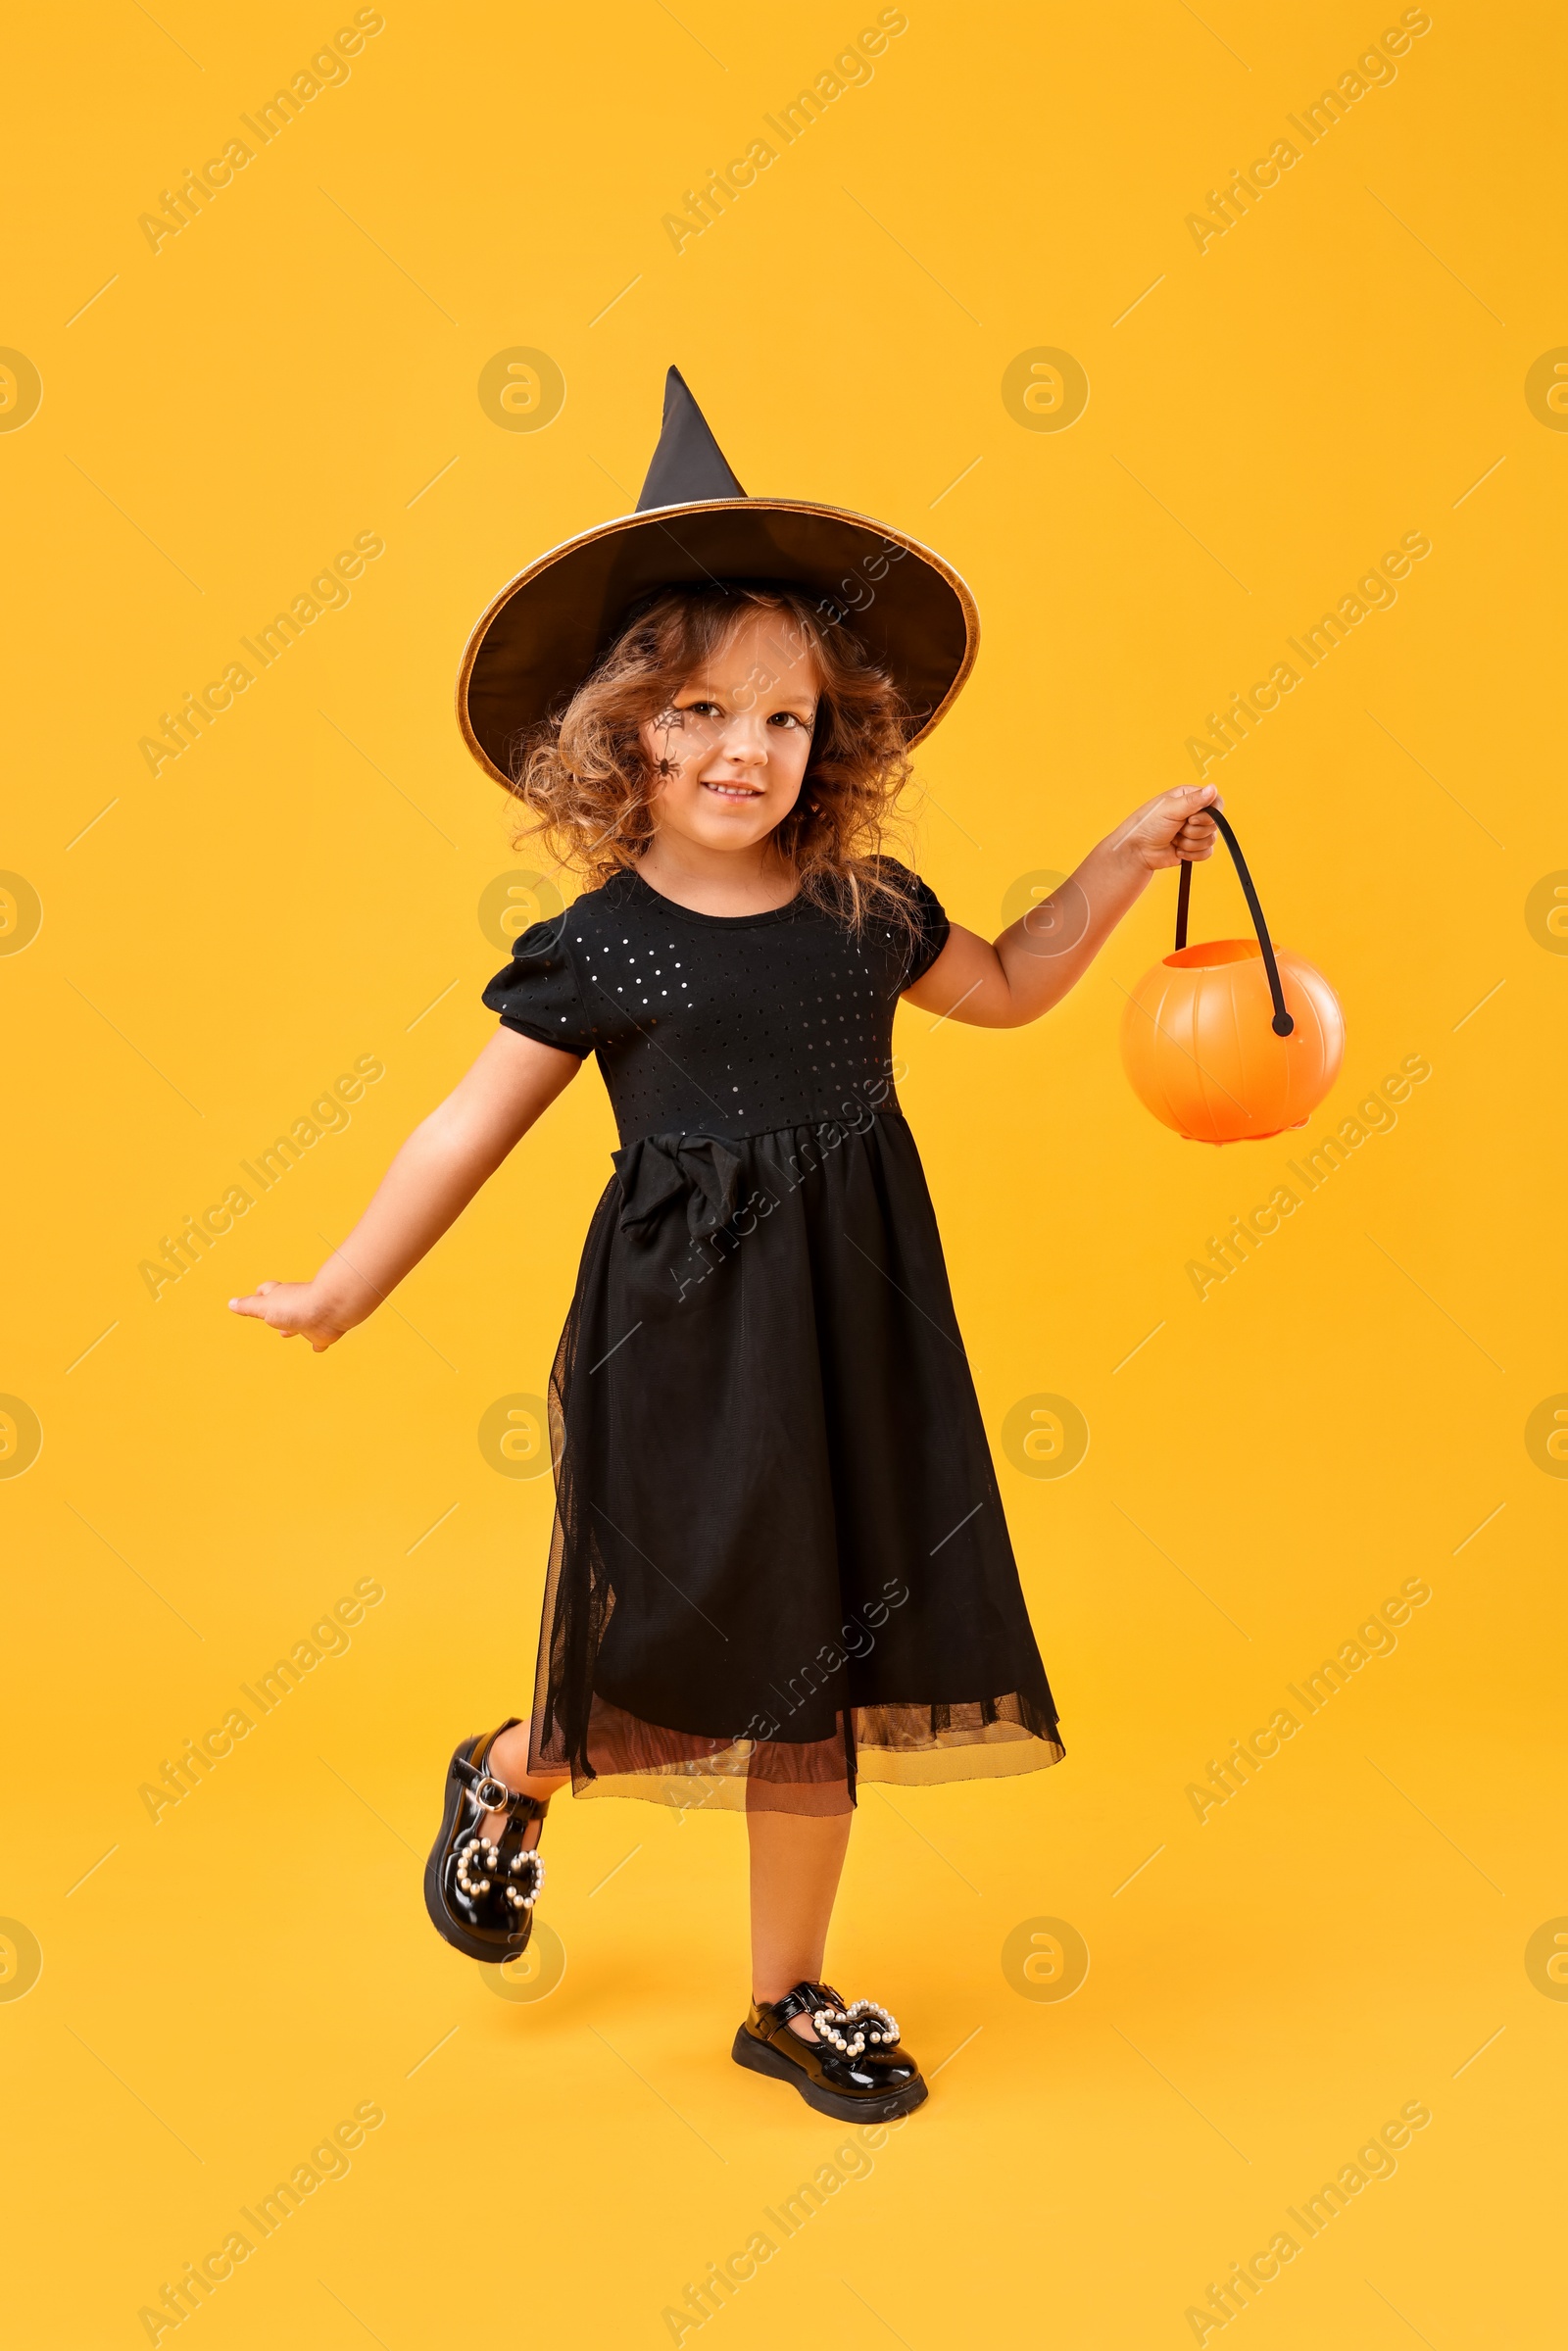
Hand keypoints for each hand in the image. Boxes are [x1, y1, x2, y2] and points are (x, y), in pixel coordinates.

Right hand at [228, 1279, 352, 1351]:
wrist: (330, 1310)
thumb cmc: (296, 1306)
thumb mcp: (265, 1307)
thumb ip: (249, 1306)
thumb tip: (231, 1303)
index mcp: (280, 1297)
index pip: (267, 1291)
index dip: (261, 1292)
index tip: (257, 1293)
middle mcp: (296, 1305)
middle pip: (284, 1306)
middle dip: (277, 1312)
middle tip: (271, 1317)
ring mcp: (310, 1318)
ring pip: (300, 1323)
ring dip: (294, 1328)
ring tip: (286, 1333)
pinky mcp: (323, 1332)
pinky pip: (319, 1339)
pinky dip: (317, 1343)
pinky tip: (316, 1348)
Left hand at [1110, 784, 1222, 874]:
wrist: (1138, 851)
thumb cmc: (1148, 825)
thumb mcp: (1170, 809)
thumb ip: (1194, 800)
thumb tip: (1213, 788)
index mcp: (1190, 797)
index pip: (1216, 802)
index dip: (1209, 814)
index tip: (1191, 818)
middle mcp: (1195, 813)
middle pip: (1214, 823)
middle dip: (1194, 830)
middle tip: (1177, 829)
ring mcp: (1195, 831)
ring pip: (1210, 839)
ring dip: (1190, 843)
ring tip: (1174, 839)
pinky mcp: (1194, 848)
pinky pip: (1207, 852)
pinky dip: (1192, 854)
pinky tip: (1177, 850)